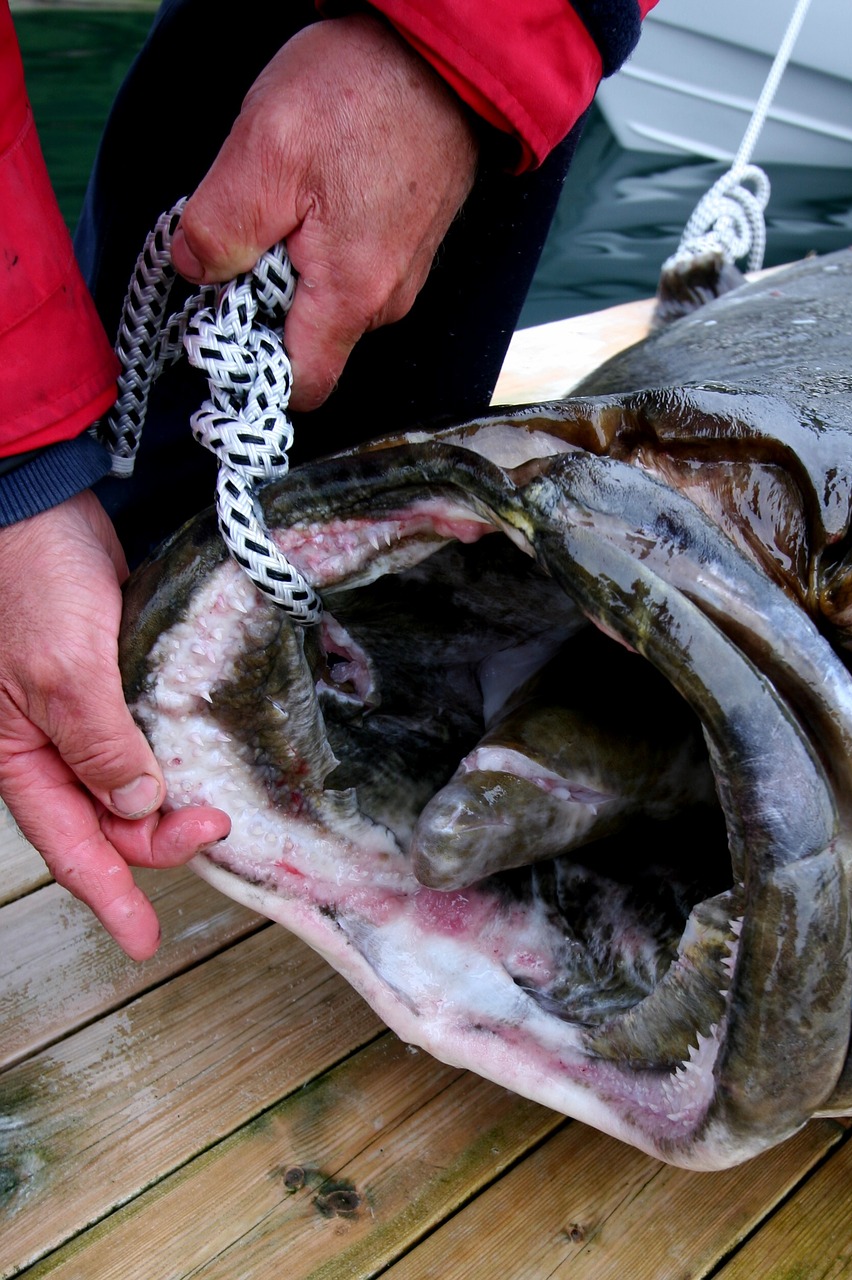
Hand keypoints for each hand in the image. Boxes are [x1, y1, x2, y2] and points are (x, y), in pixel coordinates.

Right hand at [0, 492, 230, 959]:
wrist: (37, 507)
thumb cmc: (28, 582)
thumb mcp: (59, 669)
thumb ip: (99, 742)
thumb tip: (139, 805)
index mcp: (20, 756)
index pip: (69, 845)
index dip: (110, 895)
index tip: (143, 939)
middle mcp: (50, 746)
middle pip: (110, 820)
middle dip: (161, 838)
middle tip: (216, 828)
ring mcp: (84, 715)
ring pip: (133, 784)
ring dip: (172, 803)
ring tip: (218, 814)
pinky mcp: (115, 682)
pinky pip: (147, 737)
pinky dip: (176, 757)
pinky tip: (208, 764)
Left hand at [171, 12, 479, 409]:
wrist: (442, 55)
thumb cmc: (360, 96)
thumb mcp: (263, 152)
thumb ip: (219, 228)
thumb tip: (195, 271)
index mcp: (350, 295)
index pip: (303, 384)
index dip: (255, 368)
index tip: (219, 323)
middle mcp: (386, 300)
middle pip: (310, 338)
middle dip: (266, 301)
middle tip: (246, 231)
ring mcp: (403, 273)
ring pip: (328, 299)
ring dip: (293, 264)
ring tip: (286, 196)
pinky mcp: (409, 242)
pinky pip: (353, 267)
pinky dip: (322, 241)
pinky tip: (317, 187)